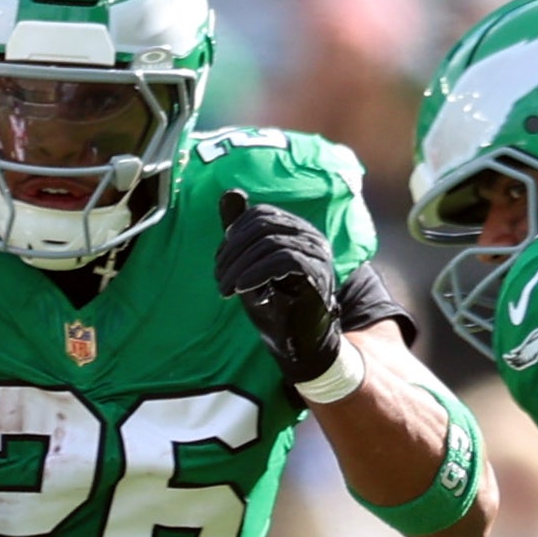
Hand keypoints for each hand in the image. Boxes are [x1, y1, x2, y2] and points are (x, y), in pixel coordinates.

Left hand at [215, 188, 344, 385]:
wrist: (298, 343)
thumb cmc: (274, 304)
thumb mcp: (249, 266)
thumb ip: (240, 233)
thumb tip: (229, 193)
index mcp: (295, 230)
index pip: (259, 214)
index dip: (233, 236)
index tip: (220, 265)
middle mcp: (311, 237)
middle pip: (264, 226)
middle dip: (232, 252)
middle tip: (219, 280)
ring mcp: (318, 255)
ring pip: (271, 243)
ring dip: (239, 267)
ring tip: (226, 290)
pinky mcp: (318, 275)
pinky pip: (285, 260)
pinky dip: (257, 273)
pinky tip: (242, 289)